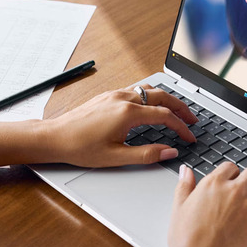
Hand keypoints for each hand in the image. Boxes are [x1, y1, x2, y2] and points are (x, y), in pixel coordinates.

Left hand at [44, 84, 197, 166]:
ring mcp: (115, 94)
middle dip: (181, 108)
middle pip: (162, 97)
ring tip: (176, 111)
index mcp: (128, 113)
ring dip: (166, 99)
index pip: (165, 116)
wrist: (55, 137)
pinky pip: (136, 89)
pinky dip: (151, 96)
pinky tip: (151, 105)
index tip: (190, 137)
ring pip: (149, 90)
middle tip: (192, 120)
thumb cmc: (80, 147)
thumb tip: (170, 152)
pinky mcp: (107, 95)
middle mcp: (123, 98)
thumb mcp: (116, 157)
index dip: (182, 127)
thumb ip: (147, 154)